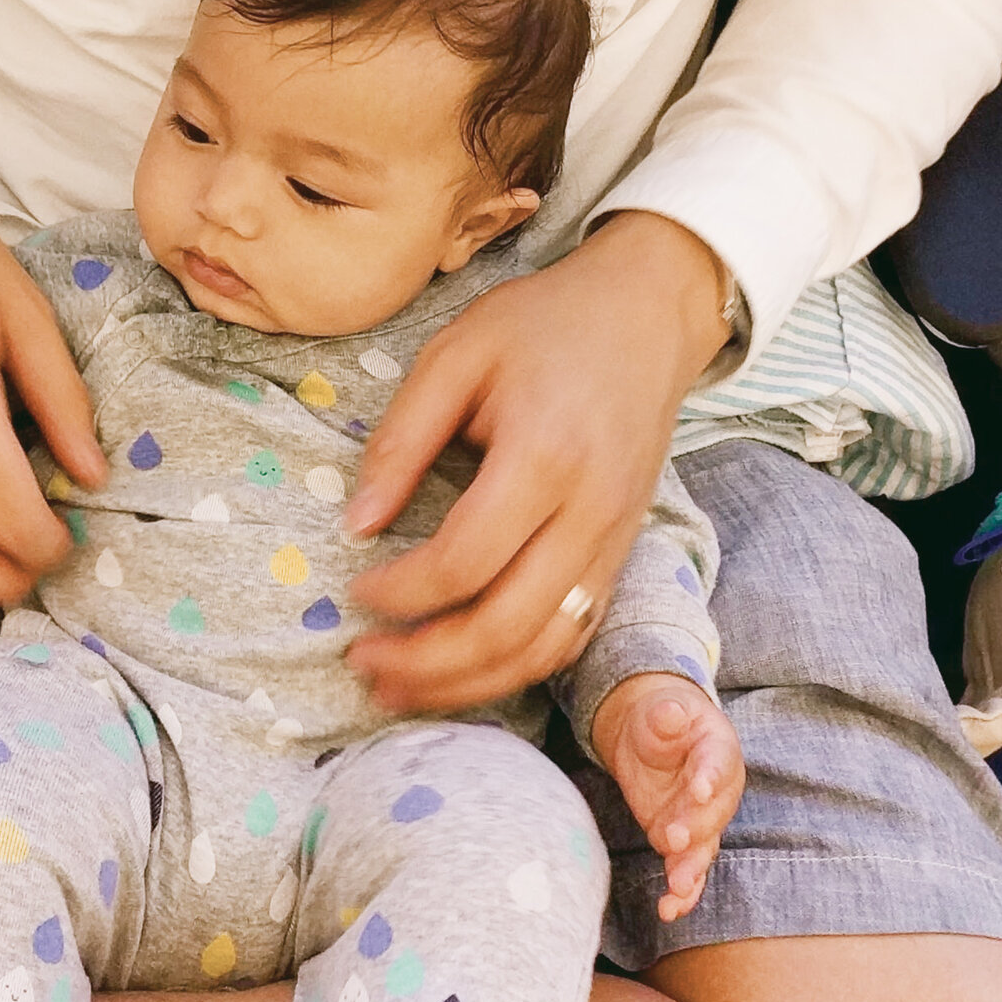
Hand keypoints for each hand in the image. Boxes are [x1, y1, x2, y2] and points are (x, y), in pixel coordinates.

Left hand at [343, 212, 731, 714]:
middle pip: (509, 627)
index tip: (355, 591)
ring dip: (469, 683)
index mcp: (543, 457)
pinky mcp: (622, 554)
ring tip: (401, 687)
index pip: (465, 561)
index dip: (401, 592)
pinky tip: (465, 667)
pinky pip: (573, 634)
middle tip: (364, 665)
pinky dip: (517, 666)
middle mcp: (588, 514)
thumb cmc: (542, 325)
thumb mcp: (456, 355)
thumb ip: (403, 440)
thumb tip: (357, 526)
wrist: (646, 314)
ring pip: (545, 648)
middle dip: (428, 664)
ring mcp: (614, 542)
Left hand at [590, 670, 743, 922]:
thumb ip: (667, 714)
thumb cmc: (662, 719)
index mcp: (719, 751)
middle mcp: (718, 792)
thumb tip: (669, 711)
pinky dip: (683, 892)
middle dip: (694, 828)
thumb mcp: (661, 709)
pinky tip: (670, 909)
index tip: (699, 789)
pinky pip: (689, 870)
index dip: (709, 778)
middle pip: (712, 813)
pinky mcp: (685, 842)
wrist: (653, 737)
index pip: (717, 765)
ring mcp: (703, 821)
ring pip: (703, 849)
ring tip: (677, 888)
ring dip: (691, 869)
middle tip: (674, 838)